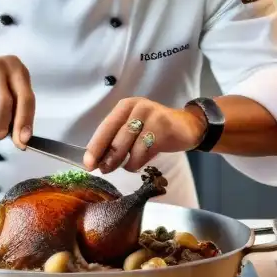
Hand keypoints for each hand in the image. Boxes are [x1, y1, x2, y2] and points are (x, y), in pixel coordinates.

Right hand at [0, 56, 34, 148]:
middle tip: (1, 137)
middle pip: (6, 103)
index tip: (24, 140)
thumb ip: (18, 112)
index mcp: (17, 68)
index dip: (25, 121)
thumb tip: (22, 137)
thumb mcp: (9, 94)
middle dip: (4, 125)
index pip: (26, 98)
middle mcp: (1, 65)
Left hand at [83, 97, 206, 173]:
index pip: (105, 127)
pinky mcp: (163, 128)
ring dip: (125, 163)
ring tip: (127, 166)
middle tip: (105, 170)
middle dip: (108, 158)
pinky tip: (139, 162)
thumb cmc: (155, 129)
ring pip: (129, 148)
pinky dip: (138, 163)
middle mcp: (136, 108)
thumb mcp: (134, 129)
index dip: (95, 147)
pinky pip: (143, 153)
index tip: (88, 164)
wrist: (188, 126)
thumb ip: (116, 139)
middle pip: (116, 139)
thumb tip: (96, 159)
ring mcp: (151, 116)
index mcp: (124, 106)